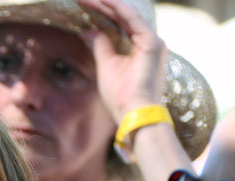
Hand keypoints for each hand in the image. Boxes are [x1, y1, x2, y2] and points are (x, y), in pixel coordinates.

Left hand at [76, 0, 167, 120]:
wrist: (134, 114)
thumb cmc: (121, 97)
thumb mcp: (106, 66)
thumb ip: (100, 46)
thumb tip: (88, 30)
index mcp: (141, 46)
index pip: (119, 22)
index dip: (101, 11)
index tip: (82, 3)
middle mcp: (149, 40)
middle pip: (123, 15)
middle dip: (102, 4)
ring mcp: (152, 40)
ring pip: (127, 13)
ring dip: (107, 3)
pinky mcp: (150, 42)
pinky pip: (131, 18)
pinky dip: (116, 8)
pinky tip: (103, 0)